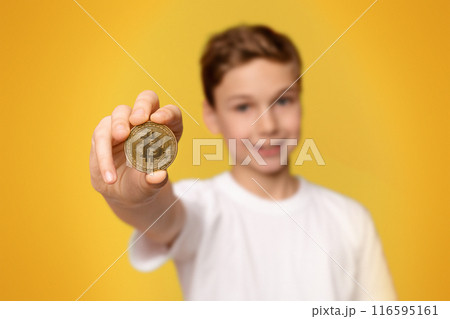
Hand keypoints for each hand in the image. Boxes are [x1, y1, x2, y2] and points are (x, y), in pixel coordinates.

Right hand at [89, 90, 182, 206]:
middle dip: (142, 106)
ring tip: (120, 137)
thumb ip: (154, 181)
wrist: (122, 192)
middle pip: (147, 100)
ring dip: (120, 123)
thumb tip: (158, 176)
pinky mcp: (106, 132)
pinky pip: (102, 134)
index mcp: (167, 130)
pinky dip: (104, 151)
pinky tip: (109, 172)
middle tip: (138, 120)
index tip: (159, 119)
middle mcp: (147, 122)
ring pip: (121, 112)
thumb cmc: (142, 184)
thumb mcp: (149, 186)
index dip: (167, 113)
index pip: (171, 113)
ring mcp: (125, 124)